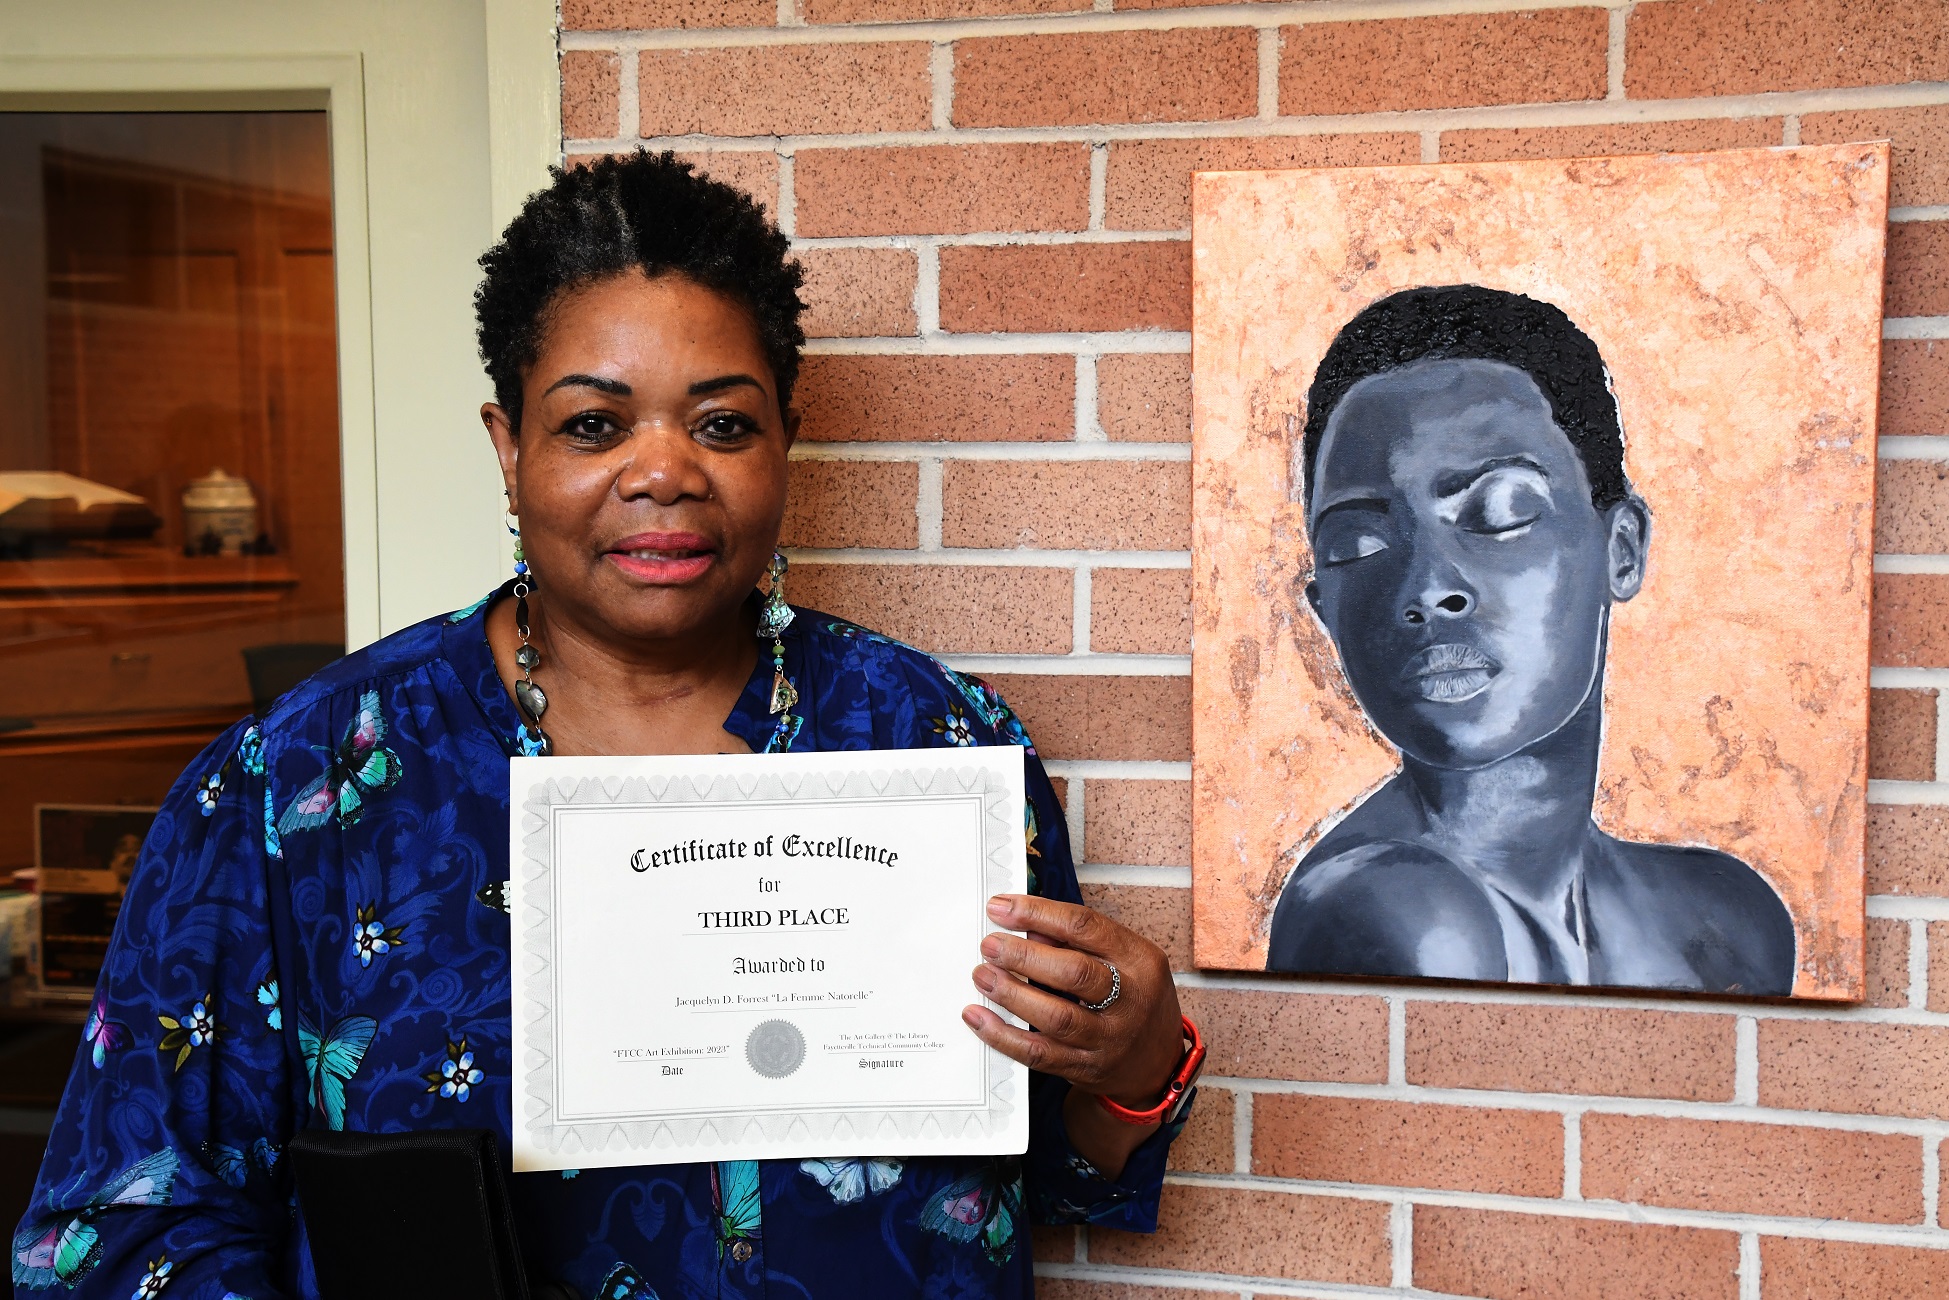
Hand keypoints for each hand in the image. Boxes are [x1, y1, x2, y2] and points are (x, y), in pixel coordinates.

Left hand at [962, 894, 1183, 1110]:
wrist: (1158, 1064)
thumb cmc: (1135, 999)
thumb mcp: (1125, 960)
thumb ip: (1079, 942)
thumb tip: (1025, 927)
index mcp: (1140, 960)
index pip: (1084, 927)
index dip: (1037, 913)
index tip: (1001, 908)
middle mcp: (1130, 1000)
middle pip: (1074, 973)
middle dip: (1023, 956)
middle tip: (990, 945)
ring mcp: (1109, 1039)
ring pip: (1056, 1017)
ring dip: (1011, 994)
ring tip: (982, 975)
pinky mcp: (1087, 1069)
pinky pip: (1039, 1054)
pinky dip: (1004, 1036)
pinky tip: (979, 1019)